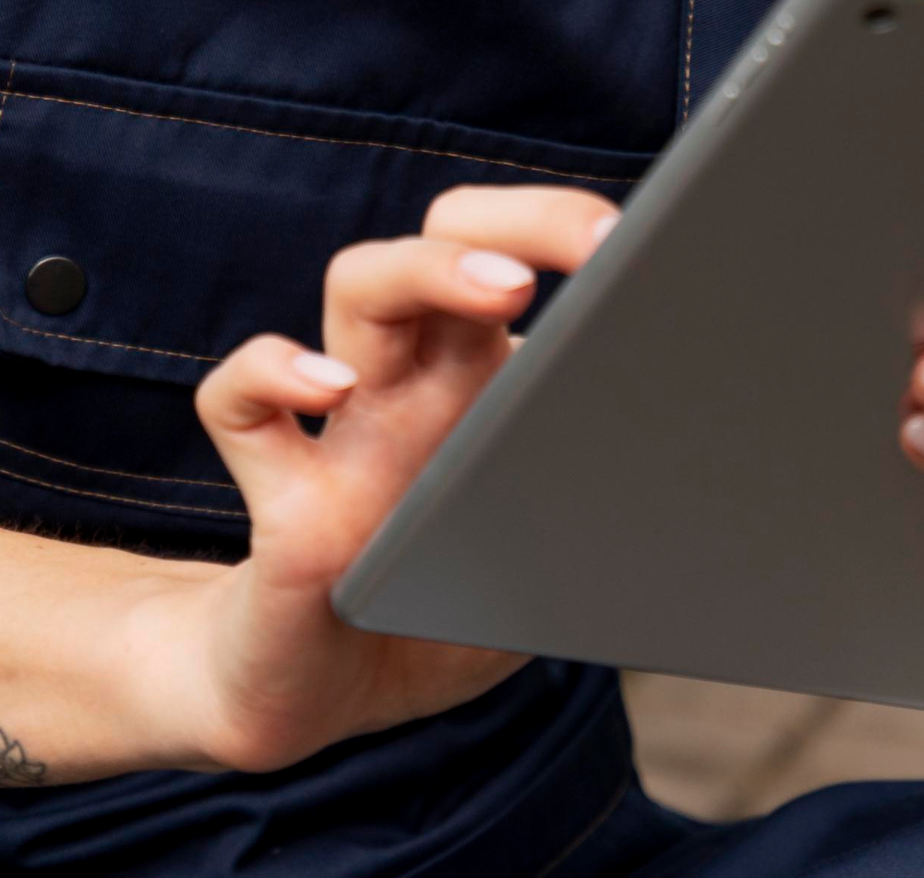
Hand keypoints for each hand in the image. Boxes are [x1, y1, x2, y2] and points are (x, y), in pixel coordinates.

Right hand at [123, 183, 618, 774]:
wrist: (316, 702)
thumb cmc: (435, 620)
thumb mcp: (543, 573)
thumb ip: (593, 520)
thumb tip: (686, 490)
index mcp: (480, 385)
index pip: (512, 253)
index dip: (567, 231)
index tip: (637, 239)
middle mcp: (412, 384)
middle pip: (444, 240)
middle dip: (518, 221)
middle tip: (600, 241)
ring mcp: (341, 429)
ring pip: (358, 287)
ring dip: (430, 271)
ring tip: (505, 290)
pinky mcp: (278, 497)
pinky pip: (238, 402)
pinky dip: (270, 374)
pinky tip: (329, 389)